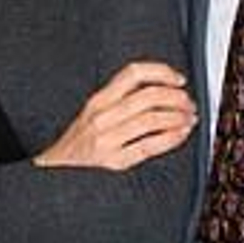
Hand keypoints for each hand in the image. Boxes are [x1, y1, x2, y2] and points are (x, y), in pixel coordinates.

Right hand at [35, 61, 194, 170]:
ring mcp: (107, 139)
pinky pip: (149, 146)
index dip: (161, 72)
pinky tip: (180, 134)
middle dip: (176, 97)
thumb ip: (120, 99)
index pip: (133, 74)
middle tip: (188, 102)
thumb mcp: (93, 112)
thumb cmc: (77, 142)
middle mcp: (102, 117)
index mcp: (99, 100)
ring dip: (178, 117)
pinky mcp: (114, 161)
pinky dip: (171, 138)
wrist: (54, 170)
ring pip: (152, 120)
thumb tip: (159, 88)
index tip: (178, 79)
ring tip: (188, 118)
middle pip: (148, 96)